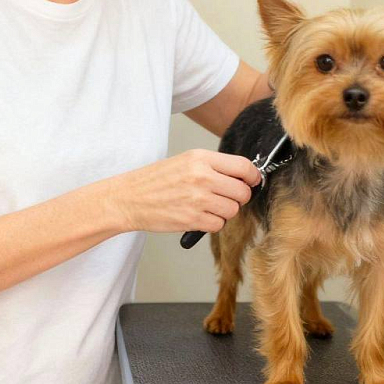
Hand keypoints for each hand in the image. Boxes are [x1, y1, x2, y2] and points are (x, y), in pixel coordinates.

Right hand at [107, 149, 261, 233]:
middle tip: (225, 196)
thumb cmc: (155, 180)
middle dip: (238, 197)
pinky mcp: (192, 219)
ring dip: (224, 211)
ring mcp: (198, 199)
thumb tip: (241, 175)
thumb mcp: (185, 161)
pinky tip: (198, 215)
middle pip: (242, 191)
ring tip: (206, 206)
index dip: (253, 176)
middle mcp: (202, 177)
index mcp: (200, 158)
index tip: (253, 181)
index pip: (243, 166)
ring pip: (232, 210)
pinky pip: (218, 224)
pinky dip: (212, 223)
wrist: (130, 198)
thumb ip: (213, 166)